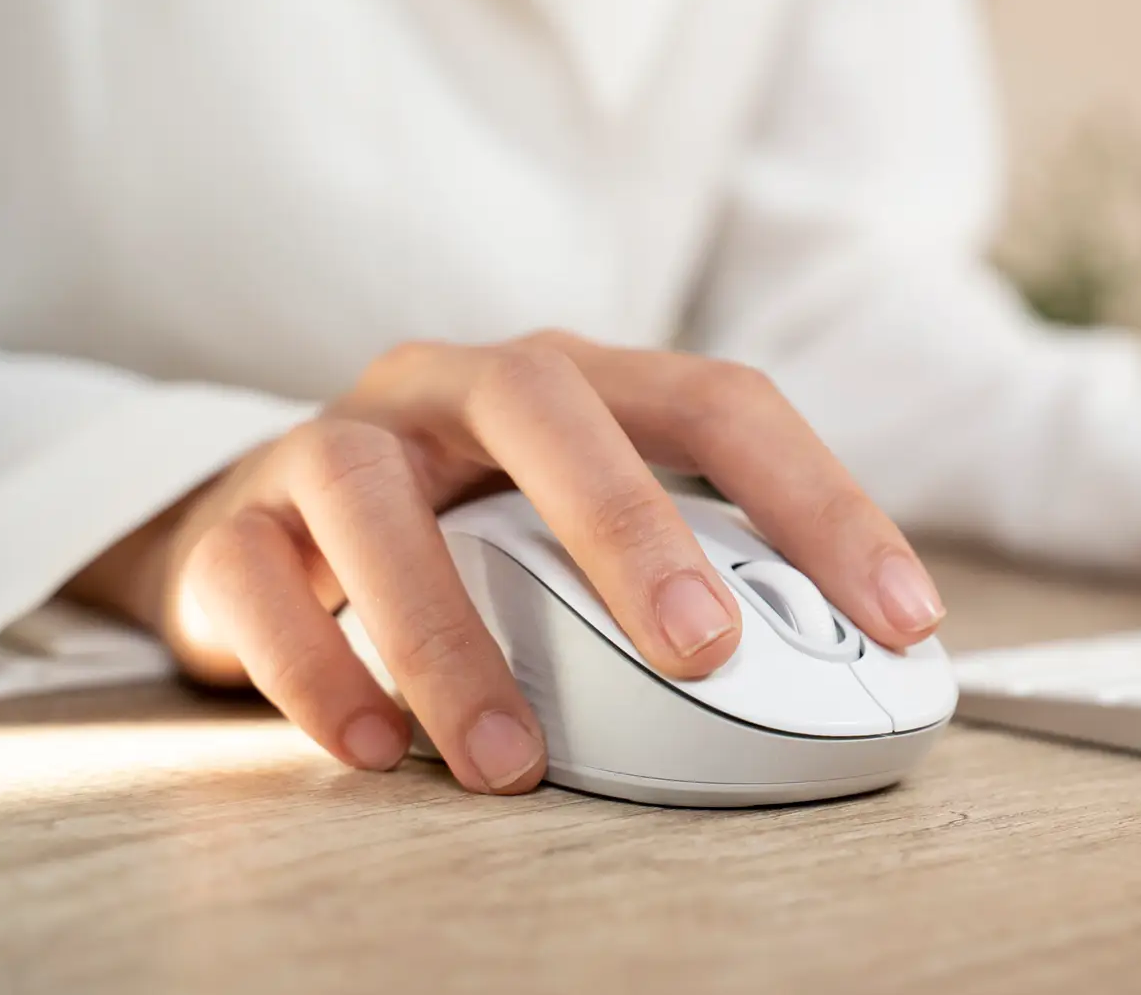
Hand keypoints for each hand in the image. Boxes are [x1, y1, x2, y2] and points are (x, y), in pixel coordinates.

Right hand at [65, 332, 943, 792]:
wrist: (264, 528)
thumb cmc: (470, 531)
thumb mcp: (582, 527)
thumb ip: (685, 569)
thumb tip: (834, 670)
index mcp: (581, 380)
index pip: (721, 402)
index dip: (820, 501)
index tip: (902, 616)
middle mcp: (461, 385)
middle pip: (550, 409)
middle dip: (633, 527)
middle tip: (703, 650)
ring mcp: (340, 441)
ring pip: (379, 502)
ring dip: (452, 636)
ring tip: (513, 761)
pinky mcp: (238, 522)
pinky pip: (257, 580)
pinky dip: (316, 668)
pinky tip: (372, 748)